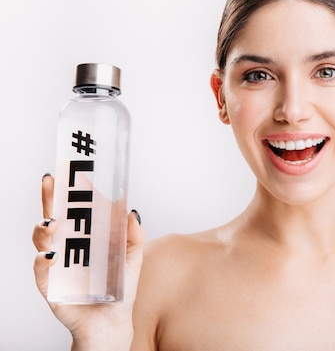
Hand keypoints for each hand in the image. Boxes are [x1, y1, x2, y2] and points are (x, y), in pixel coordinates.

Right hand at [32, 174, 144, 348]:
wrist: (111, 323)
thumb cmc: (120, 288)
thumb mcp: (133, 258)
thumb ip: (134, 235)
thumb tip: (132, 211)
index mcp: (85, 236)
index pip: (74, 208)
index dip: (70, 190)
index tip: (70, 170)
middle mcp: (67, 246)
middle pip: (54, 216)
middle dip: (51, 198)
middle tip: (52, 180)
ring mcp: (56, 264)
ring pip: (42, 240)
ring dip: (44, 228)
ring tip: (53, 222)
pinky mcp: (50, 285)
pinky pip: (41, 270)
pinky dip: (42, 261)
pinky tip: (50, 256)